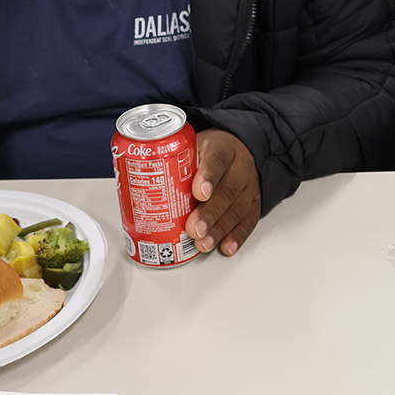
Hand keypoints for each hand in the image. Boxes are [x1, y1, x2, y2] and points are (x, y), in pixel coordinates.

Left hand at [185, 129, 261, 255]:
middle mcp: (240, 166)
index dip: (208, 177)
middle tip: (194, 228)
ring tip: (204, 243)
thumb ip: (175, 163)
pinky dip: (238, 236)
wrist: (234, 150)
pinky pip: (249, 221)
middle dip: (210, 213)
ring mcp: (249, 185)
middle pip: (228, 189)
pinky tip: (226, 246)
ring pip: (238, 209)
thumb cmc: (207, 153)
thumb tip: (139, 188)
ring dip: (221, 229)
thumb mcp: (192, 148)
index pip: (216, 159)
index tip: (198, 192)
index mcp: (222, 147)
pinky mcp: (254, 202)